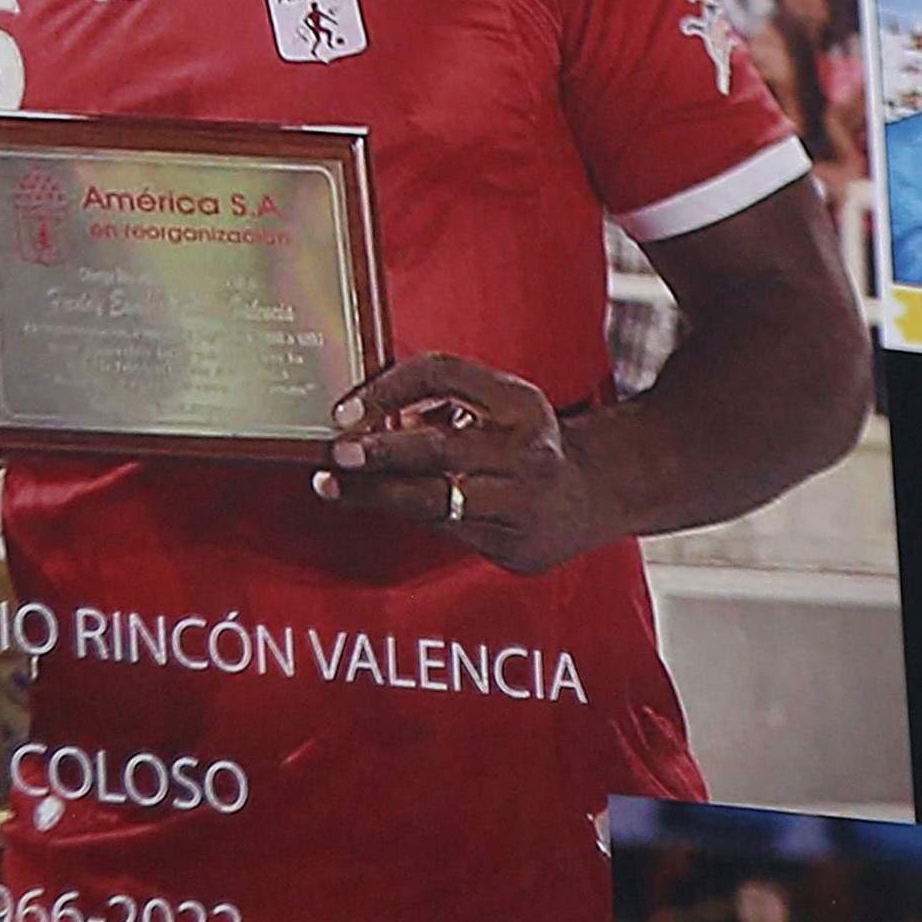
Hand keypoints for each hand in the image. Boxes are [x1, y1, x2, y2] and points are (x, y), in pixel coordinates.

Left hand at [318, 352, 600, 567]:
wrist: (589, 495)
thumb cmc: (525, 442)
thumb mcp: (499, 403)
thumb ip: (441, 398)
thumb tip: (369, 410)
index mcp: (520, 403)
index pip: (444, 376)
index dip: (389, 388)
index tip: (347, 409)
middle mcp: (525, 452)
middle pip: (439, 447)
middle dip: (381, 452)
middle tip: (339, 452)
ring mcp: (519, 502)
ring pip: (434, 500)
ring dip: (375, 494)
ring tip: (332, 487)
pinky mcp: (510, 544)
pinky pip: (444, 530)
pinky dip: (405, 515)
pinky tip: (377, 505)